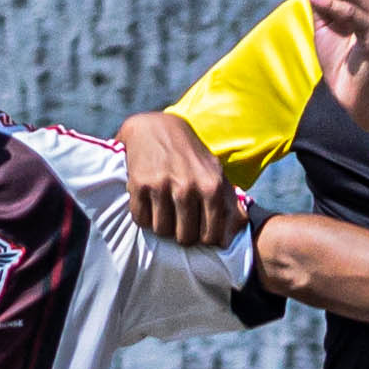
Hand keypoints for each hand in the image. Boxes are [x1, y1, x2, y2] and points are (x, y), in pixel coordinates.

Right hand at [119, 110, 245, 249]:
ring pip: (161, 230)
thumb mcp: (215, 173)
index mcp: (211, 186)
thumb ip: (229, 205)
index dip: (204, 239)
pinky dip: (144, 216)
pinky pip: (140, 219)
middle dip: (182, 234)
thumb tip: (228, 240)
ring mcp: (162, 186)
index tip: (199, 230)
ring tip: (164, 210)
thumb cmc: (190, 156)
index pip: (210, 235)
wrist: (155, 128)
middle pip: (185, 237)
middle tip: (179, 221)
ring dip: (162, 225)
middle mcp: (187, 187)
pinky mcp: (139, 185)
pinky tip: (149, 203)